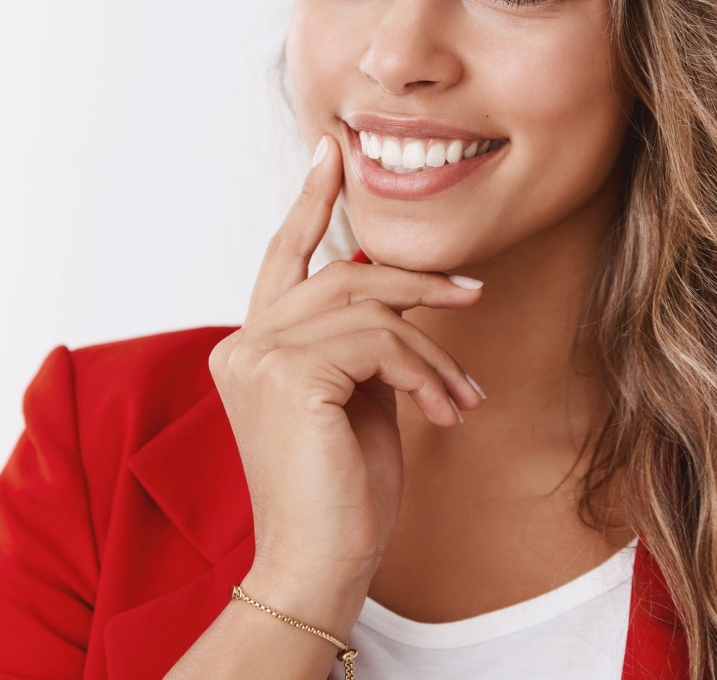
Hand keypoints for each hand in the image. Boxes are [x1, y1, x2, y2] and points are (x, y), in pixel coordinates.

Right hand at [209, 134, 486, 597]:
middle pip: (342, 276)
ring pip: (368, 306)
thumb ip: (359, 344)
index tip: (334, 152)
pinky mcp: (287, 375)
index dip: (309, 202)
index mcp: (251, 347)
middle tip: (474, 291)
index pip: (283, 258)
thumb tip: (400, 292)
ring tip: (464, 395)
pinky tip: (445, 411)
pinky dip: (425, 372)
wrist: (320, 564)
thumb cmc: (342, 493)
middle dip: (416, 282)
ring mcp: (258, 356)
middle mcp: (242, 344)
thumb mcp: (356, 400)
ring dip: (433, 347)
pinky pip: (379, 342)